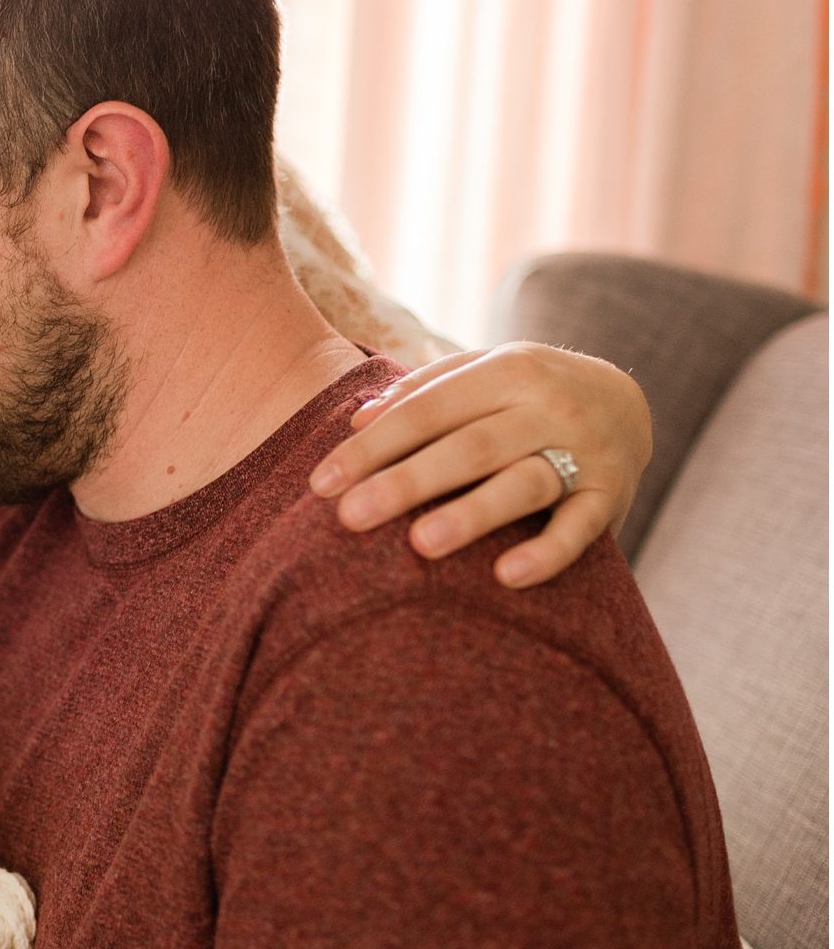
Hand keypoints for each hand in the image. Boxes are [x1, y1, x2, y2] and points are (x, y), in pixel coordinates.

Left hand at [309, 343, 651, 587]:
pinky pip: (581, 529)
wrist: (628, 402)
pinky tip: (505, 577)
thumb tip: (358, 420)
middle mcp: (549, 407)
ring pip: (524, 483)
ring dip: (472, 514)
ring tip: (420, 545)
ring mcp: (586, 452)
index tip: (322, 483)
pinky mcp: (613, 496)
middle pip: (468, 447)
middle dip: (405, 482)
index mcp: (507, 371)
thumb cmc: (524, 394)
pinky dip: (547, 553)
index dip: (373, 447)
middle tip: (350, 517)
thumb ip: (421, 392)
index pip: (426, 410)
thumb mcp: (480, 373)